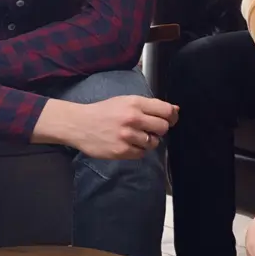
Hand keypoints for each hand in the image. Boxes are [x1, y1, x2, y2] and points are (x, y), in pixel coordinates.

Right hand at [41, 96, 177, 159]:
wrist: (79, 124)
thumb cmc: (104, 112)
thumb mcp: (126, 101)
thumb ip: (150, 106)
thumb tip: (175, 110)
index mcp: (135, 103)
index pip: (166, 110)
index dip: (172, 117)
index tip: (171, 120)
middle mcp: (132, 118)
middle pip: (163, 128)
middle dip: (159, 130)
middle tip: (149, 130)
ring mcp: (127, 135)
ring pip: (154, 143)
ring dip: (148, 142)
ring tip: (135, 137)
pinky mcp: (121, 150)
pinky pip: (142, 154)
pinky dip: (138, 151)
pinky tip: (128, 144)